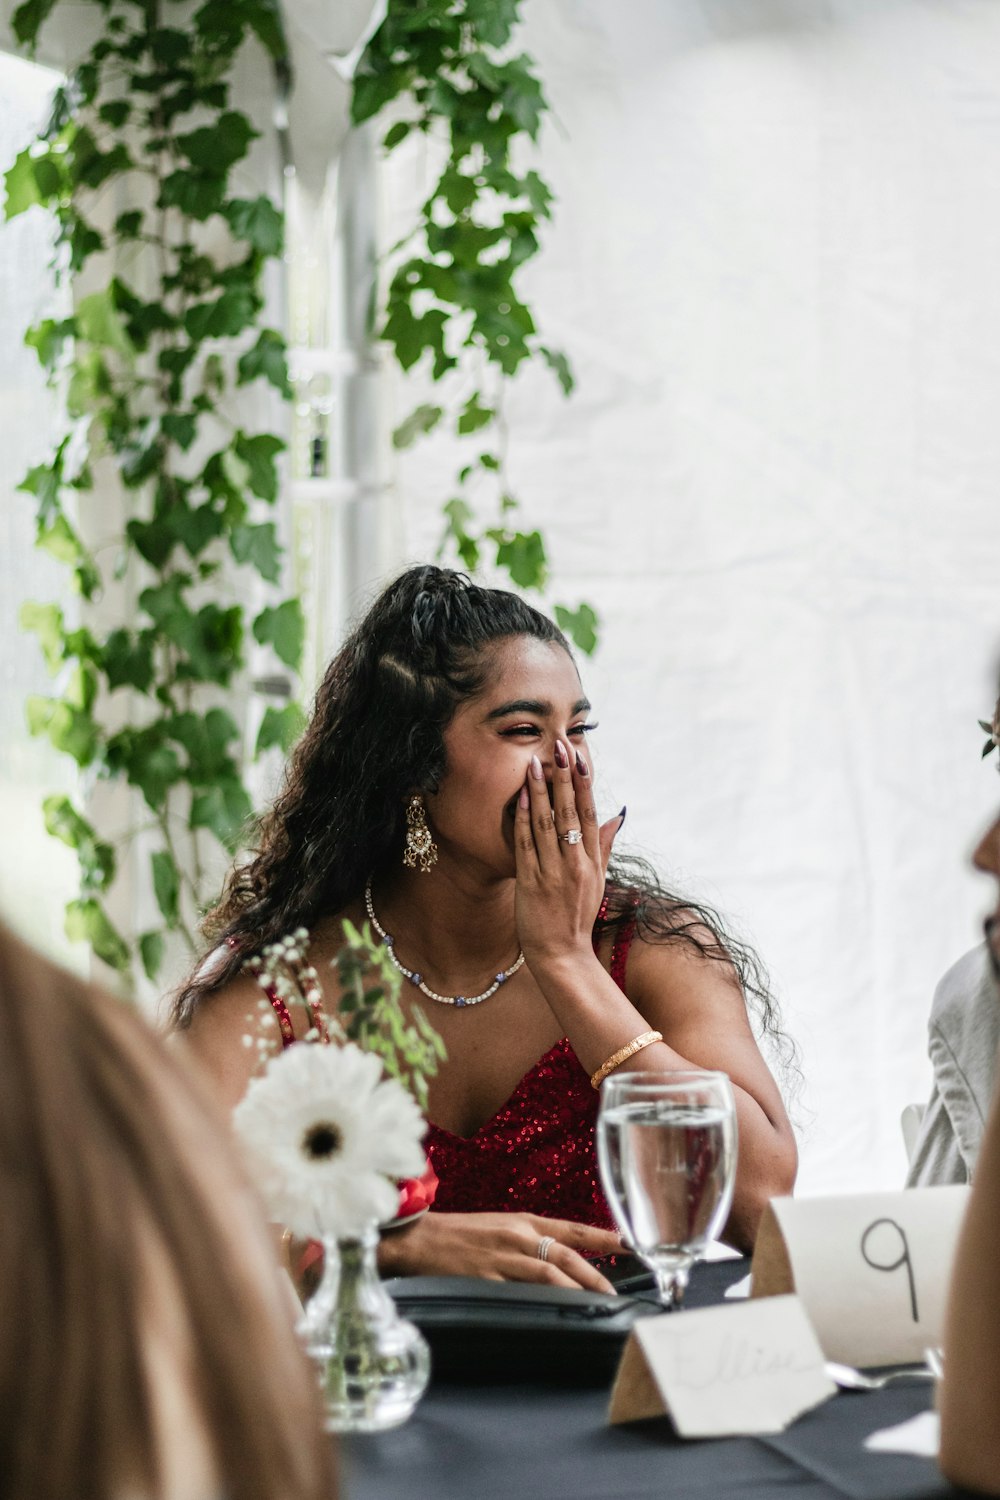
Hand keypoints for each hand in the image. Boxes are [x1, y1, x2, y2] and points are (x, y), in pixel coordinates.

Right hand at [378, 1210, 621, 1292]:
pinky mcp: (487, 1279)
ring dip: (576, 1290)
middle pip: (567, 1255)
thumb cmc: (461, 1235)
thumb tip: (563, 1260)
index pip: (572, 1229)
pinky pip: (520, 1293)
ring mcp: (503, 1258)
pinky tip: (554, 1313)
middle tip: (615, 1294)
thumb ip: (531, 1241)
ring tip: (595, 1305)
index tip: (630, 1244)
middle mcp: (518, 1236)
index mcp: (523, 1221)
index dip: (603, 1237)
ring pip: (549, 1274)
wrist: (421, 1239)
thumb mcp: (501, 1227)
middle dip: (596, 1275)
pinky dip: (541, 1303)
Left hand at [513, 740, 623, 968]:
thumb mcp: (599, 879)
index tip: (580, 756)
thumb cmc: (578, 916)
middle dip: (565, 777)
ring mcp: (553, 872)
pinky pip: (527, 843)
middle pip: (570, 812)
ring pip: (547, 824)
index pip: (589, 813)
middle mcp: (575, 863)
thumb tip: (618, 813)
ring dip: (542, 791)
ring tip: (537, 763)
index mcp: (592, 860)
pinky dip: (524, 818)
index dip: (584, 783)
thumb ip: (604, 844)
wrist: (563, 955)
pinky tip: (521, 796)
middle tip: (561, 746)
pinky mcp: (531, 882)